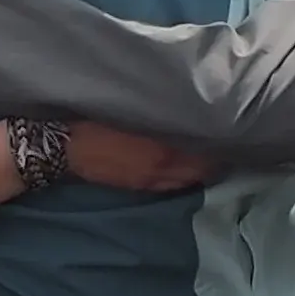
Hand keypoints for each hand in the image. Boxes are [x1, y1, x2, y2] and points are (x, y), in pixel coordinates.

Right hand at [59, 121, 218, 195]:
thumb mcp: (133, 110)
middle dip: (213, 159)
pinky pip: (172, 186)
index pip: (203, 152)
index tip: (227, 132)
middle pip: (200, 169)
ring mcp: (151, 181)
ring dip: (200, 171)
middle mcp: (163, 168)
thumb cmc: (97, 120)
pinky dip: (183, 178)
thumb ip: (161, 112)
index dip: (217, 143)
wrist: (67, 146)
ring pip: (187, 180)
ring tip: (209, 156)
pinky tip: (186, 169)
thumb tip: (184, 108)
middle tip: (222, 144)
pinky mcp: (140, 187)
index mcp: (163, 148)